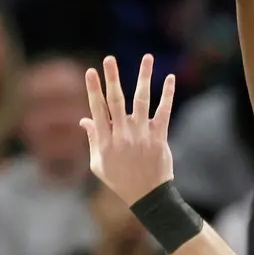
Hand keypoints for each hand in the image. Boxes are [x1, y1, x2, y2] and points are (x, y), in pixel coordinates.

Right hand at [81, 55, 174, 205]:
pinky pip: (163, 112)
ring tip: (146, 57)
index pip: (97, 110)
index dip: (93, 90)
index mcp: (106, 142)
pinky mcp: (159, 138)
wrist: (147, 197)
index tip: (91, 71)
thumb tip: (84, 119)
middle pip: (116, 102)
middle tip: (109, 59)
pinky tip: (169, 78)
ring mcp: (142, 136)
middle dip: (112, 79)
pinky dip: (167, 95)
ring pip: (142, 101)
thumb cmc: (120, 181)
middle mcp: (123, 136)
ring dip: (143, 77)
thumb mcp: (99, 164)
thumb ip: (93, 140)